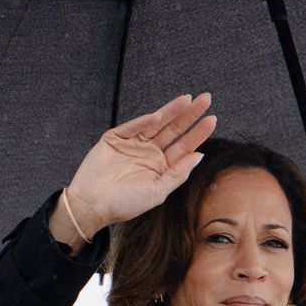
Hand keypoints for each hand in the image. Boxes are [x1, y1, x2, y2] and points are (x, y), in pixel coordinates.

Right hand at [50, 94, 217, 247]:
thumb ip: (178, 173)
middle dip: (189, 115)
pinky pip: (131, 128)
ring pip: (156, 124)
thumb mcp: (158, 192)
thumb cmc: (125, 204)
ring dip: (171, 111)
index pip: (184, 146)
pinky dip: (142, 122)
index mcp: (162, 166)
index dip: (198, 133)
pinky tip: (156, 116)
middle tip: (206, 99)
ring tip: (187, 100)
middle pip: (174, 130)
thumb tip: (200, 155)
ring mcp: (133, 144)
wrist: (93, 206)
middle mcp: (149, 152)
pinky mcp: (114, 139)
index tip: (212, 119)